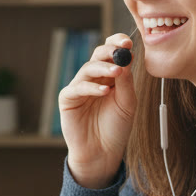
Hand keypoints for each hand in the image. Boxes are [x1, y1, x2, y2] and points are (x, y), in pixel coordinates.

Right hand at [60, 33, 136, 188]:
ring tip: (117, 72)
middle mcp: (94, 78)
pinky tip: (105, 91)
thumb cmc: (115, 128)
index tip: (128, 41)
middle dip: (110, 51)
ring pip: (88, 68)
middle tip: (122, 50)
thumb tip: (128, 58)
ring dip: (104, 68)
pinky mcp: (68, 99)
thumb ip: (126, 82)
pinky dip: (92, 87)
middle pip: (98, 55)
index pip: (112, 53)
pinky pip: (78, 87)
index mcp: (110, 76)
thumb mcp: (127, 103)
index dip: (117, 44)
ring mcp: (79, 88)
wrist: (102, 153)